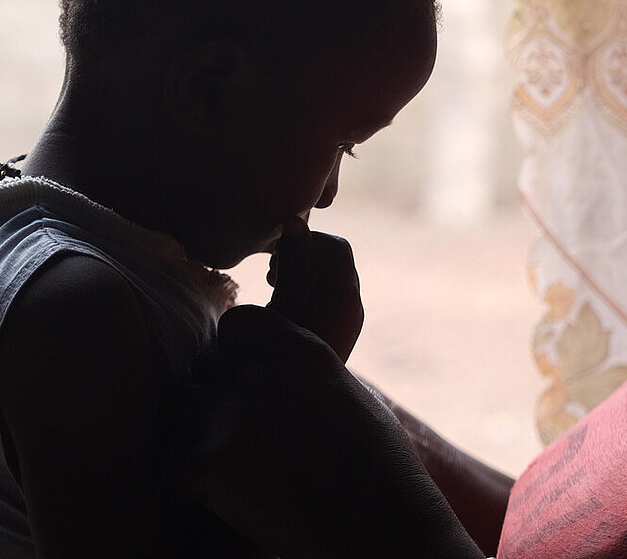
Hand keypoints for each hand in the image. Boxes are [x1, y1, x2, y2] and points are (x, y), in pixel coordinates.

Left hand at [175, 306, 483, 558]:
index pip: (237, 323)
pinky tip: (210, 498)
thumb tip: (285, 385)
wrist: (381, 524)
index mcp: (299, 347)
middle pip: (205, 367)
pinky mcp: (208, 463)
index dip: (235, 352)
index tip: (247, 383)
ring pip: (181, 406)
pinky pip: (170, 460)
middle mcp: (259, 368)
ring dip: (193, 432)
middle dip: (214, 396)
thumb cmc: (380, 471)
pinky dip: (183, 482)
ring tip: (222, 466)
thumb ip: (306, 377)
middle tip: (236, 437)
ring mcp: (230, 412)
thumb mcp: (350, 397)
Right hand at [267, 216, 362, 361]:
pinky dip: (310, 291)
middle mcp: (354, 307)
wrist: (291, 406)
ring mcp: (349, 323)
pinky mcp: (340, 335)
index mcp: (344, 295)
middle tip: (271, 269)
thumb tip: (296, 220)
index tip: (276, 251)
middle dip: (305, 256)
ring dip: (305, 272)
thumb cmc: (280, 350)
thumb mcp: (283, 301)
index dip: (307, 239)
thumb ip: (292, 260)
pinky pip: (331, 299)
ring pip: (333, 280)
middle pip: (336, 261)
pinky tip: (285, 304)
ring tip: (273, 284)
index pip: (336, 246)